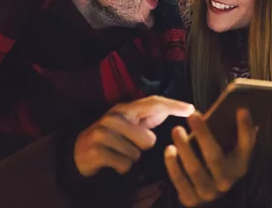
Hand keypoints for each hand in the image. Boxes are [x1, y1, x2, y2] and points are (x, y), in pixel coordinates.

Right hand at [74, 96, 194, 176]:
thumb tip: (182, 111)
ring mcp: (104, 132)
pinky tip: (113, 162)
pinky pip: (124, 165)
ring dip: (131, 159)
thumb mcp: (130, 124)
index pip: (153, 103)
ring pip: (136, 154)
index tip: (192, 109)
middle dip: (143, 148)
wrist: (79, 152)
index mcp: (126, 108)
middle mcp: (114, 116)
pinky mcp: (97, 149)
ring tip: (119, 153)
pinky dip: (122, 168)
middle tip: (129, 145)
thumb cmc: (113, 139)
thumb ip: (150, 117)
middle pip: (148, 140)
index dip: (174, 105)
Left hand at [164, 109, 257, 206]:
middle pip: (214, 157)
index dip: (245, 128)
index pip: (247, 146)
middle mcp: (227, 181)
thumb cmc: (216, 160)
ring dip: (184, 148)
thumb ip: (232, 132)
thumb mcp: (227, 149)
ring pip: (195, 169)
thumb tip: (237, 106)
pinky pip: (180, 181)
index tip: (241, 108)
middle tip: (193, 116)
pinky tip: (169, 150)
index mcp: (239, 166)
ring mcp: (209, 193)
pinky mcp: (191, 199)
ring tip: (177, 130)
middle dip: (203, 135)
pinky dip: (173, 165)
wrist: (206, 190)